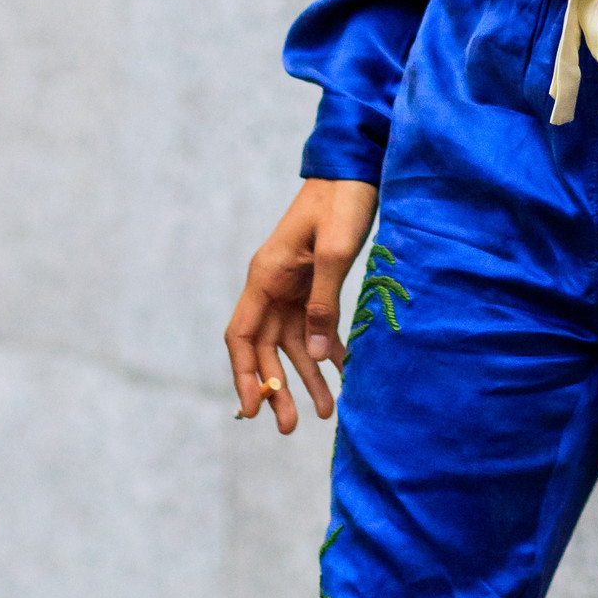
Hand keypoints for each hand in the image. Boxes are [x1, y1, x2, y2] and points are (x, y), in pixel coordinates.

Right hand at [224, 179, 378, 433]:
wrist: (356, 170)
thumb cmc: (341, 203)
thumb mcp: (334, 251)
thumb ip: (325, 301)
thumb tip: (317, 353)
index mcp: (265, 276)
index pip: (241, 336)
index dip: (243, 375)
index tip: (252, 410)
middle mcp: (273, 286)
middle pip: (265, 349)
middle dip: (277, 388)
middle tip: (290, 428)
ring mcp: (294, 287)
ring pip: (293, 344)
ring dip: (306, 378)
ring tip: (326, 413)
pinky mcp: (317, 284)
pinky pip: (317, 328)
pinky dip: (328, 353)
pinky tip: (343, 376)